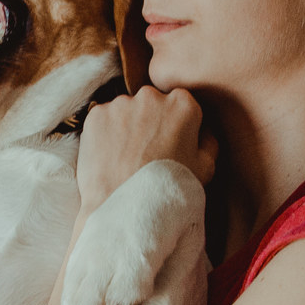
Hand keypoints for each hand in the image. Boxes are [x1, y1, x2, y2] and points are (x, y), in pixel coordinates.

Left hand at [75, 87, 215, 214]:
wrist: (128, 209)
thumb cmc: (169, 190)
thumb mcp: (206, 168)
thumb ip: (208, 142)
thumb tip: (202, 131)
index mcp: (183, 103)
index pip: (181, 104)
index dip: (177, 125)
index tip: (171, 143)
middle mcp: (151, 96)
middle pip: (152, 103)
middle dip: (150, 121)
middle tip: (147, 152)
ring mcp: (120, 103)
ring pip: (126, 110)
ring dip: (127, 127)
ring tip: (127, 158)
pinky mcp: (96, 115)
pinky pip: (103, 120)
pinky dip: (105, 134)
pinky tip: (111, 157)